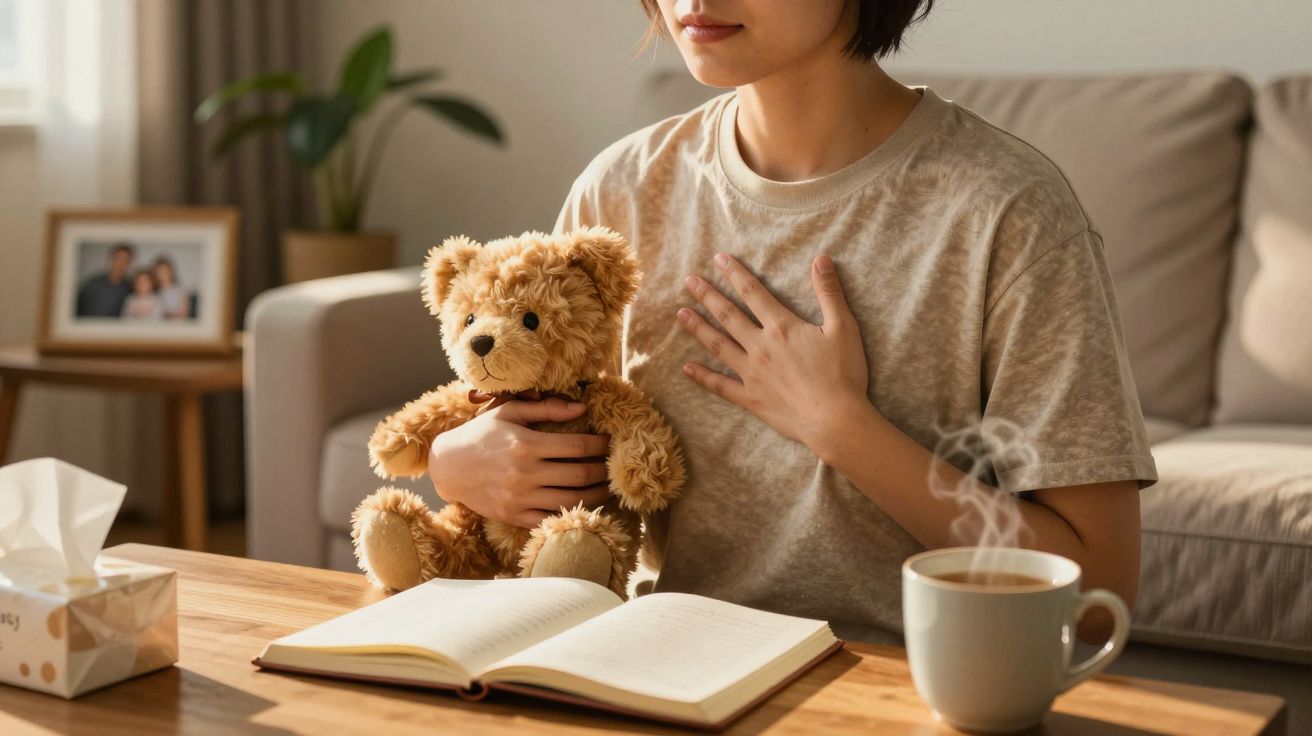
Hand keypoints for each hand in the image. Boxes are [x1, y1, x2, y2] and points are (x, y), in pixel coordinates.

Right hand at [427, 398, 610, 528]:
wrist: (448, 467)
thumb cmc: (481, 434)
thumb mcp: (509, 412)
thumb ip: (546, 408)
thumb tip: (582, 407)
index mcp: (526, 445)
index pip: (577, 445)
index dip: (600, 444)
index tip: (611, 442)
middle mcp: (525, 473)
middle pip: (580, 474)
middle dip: (604, 470)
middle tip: (616, 466)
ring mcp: (520, 498)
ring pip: (571, 500)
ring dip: (597, 495)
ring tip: (609, 487)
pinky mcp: (514, 516)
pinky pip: (551, 519)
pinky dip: (572, 514)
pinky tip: (586, 506)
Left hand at [677, 253, 871, 456]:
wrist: (834, 420)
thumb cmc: (843, 374)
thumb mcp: (843, 327)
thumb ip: (829, 292)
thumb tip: (822, 258)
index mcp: (781, 327)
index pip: (752, 292)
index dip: (735, 273)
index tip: (719, 259)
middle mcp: (760, 346)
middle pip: (728, 315)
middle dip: (707, 295)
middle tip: (689, 281)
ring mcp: (751, 373)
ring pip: (718, 345)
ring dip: (698, 327)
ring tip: (680, 313)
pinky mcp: (750, 398)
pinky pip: (720, 385)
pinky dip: (702, 376)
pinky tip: (686, 368)